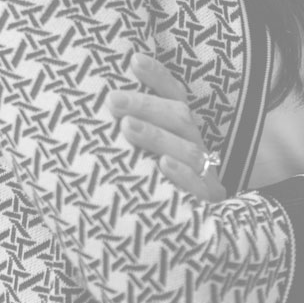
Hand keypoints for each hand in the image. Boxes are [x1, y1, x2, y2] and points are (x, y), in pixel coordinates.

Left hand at [107, 53, 225, 201]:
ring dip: (157, 135)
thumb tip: (94, 104)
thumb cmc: (150, 191)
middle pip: (180, 117)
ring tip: (126, 127)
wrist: (178, 243)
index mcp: (181, 131)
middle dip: (147, 105)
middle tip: (112, 100)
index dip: (157, 76)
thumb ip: (128, 131)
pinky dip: (182, 175)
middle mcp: (195, 147)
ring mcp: (206, 175)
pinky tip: (162, 166)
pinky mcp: (209, 205)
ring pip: (189, 148)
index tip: (134, 59)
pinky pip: (200, 187)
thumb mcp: (139, 160)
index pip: (174, 95)